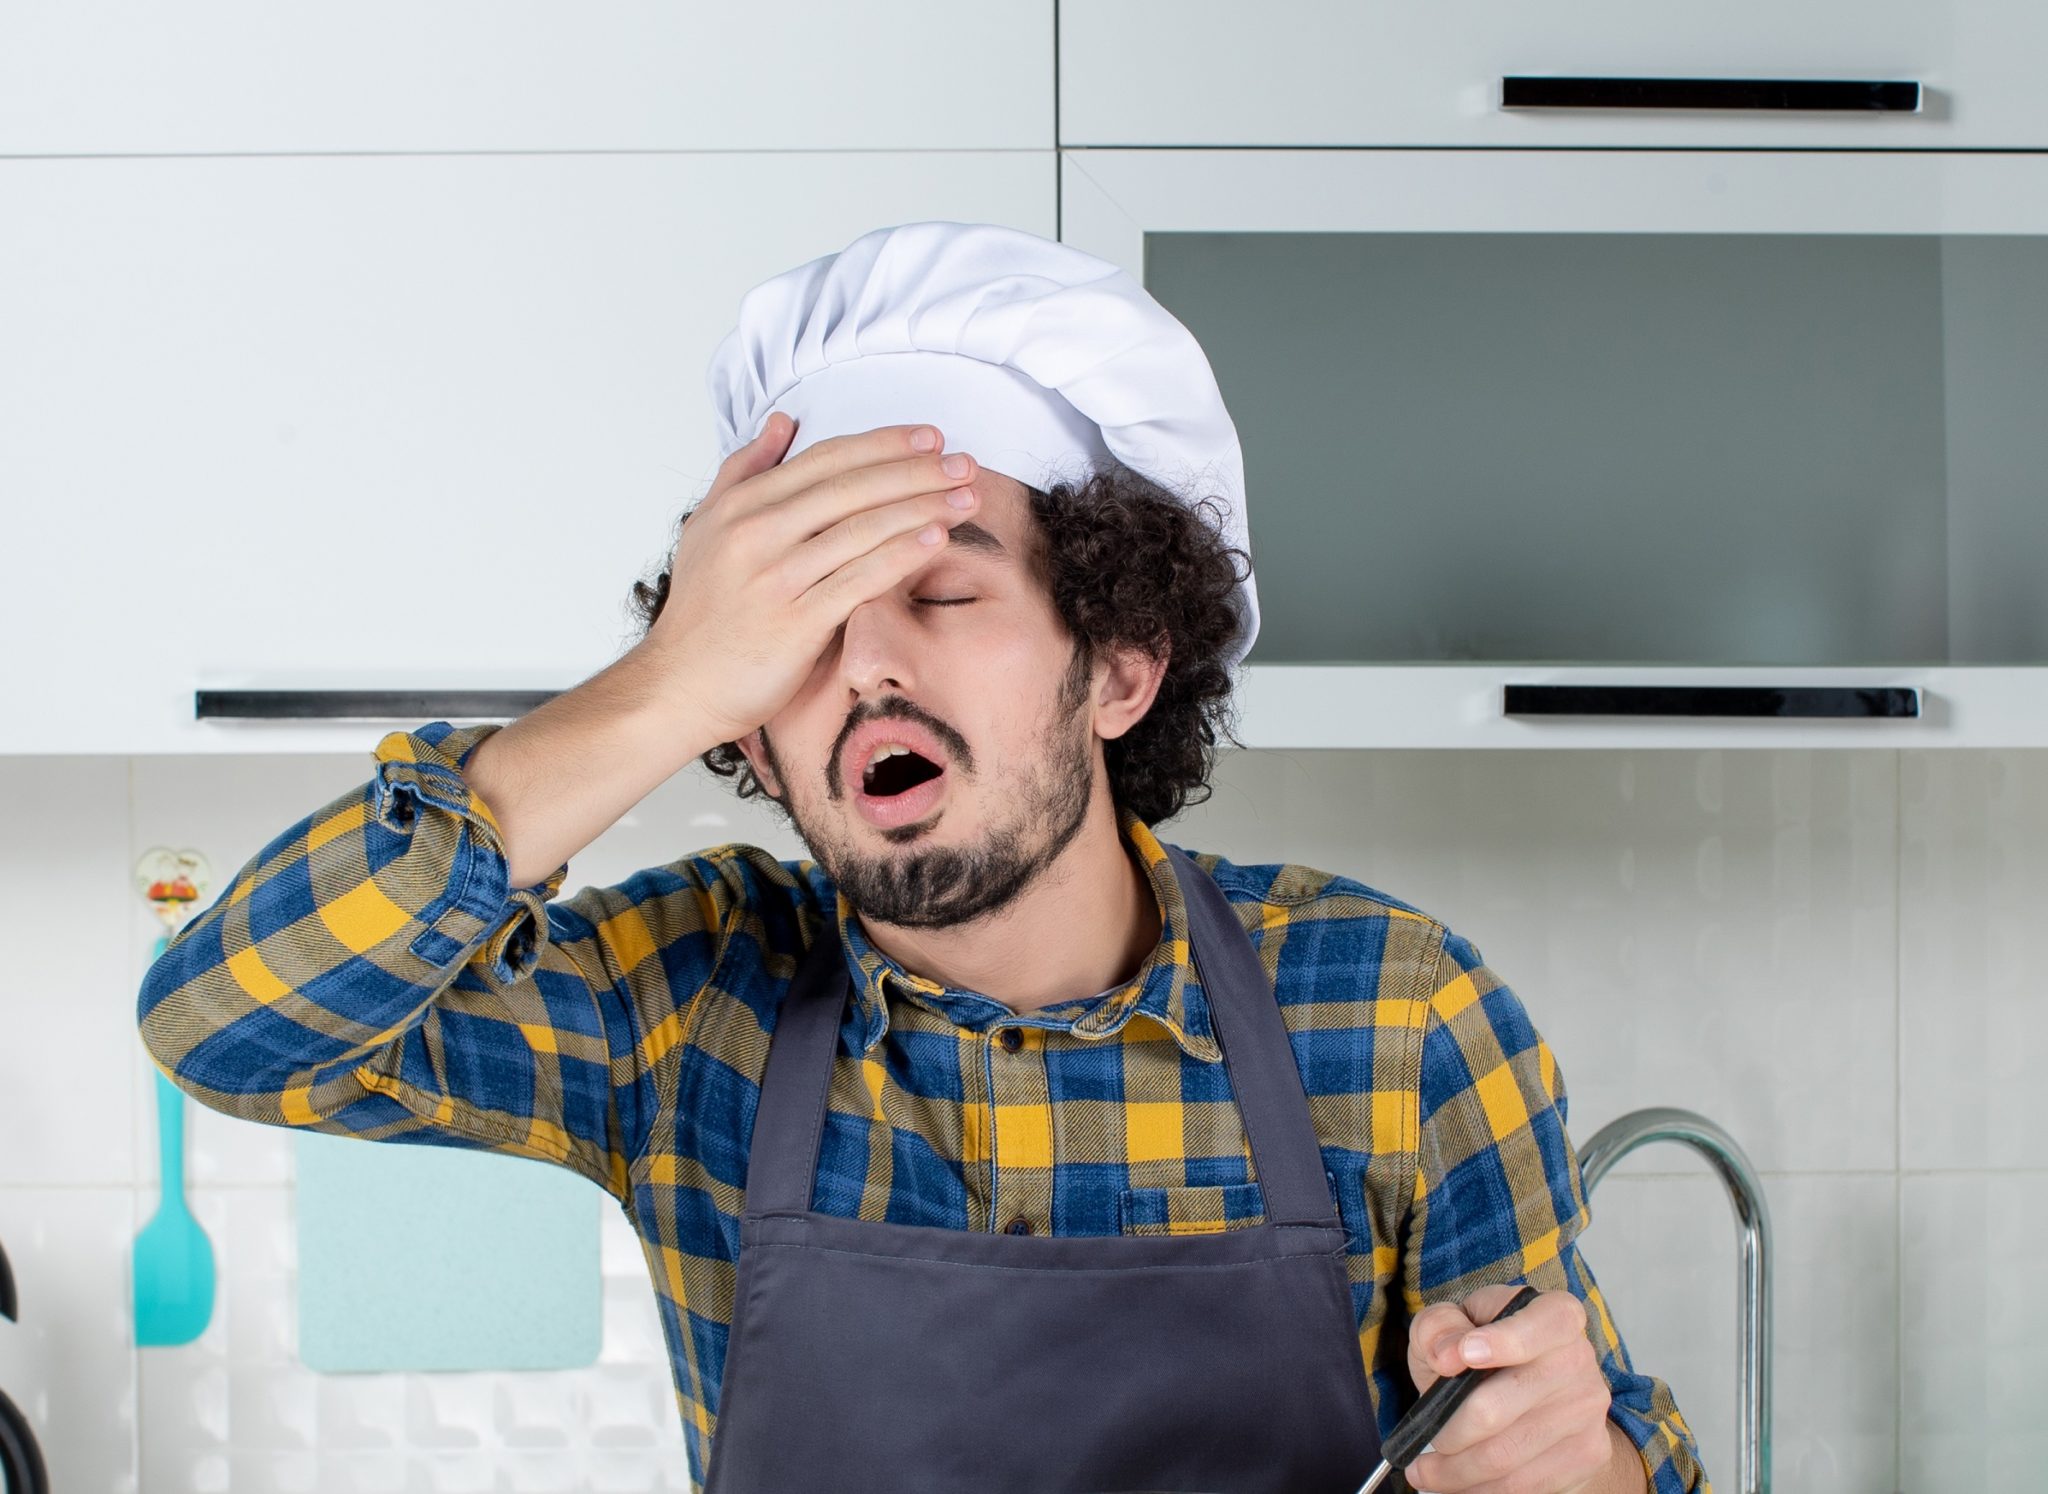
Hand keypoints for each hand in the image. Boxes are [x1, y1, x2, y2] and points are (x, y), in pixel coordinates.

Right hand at [643, 415, 981, 744]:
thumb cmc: (700, 613)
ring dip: (921, 508)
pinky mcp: (794, 622)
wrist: (678, 687)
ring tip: (965, 498)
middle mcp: (756, 533)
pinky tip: (935, 540)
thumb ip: (744, 470)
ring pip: (861, 528)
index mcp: (741, 506)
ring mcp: (775, 577)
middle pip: (851, 487)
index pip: (825, 460)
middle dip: (916, 470)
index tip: (929, 437)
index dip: (883, 444)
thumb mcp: (705, 527)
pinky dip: (899, 556)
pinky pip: (858, 580)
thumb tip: (781, 422)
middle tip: (964, 463)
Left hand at [1401, 1285, 1623, 1493]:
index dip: (1500, 1343)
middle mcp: (1578, 1360)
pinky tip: (1457, 1484)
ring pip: (1507, 1456)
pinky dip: (1481, 1490)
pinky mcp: (1588, 1453)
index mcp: (1554, 1315)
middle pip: (1500, 1407)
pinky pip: (1526, 1485)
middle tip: (1421, 1442)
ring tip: (1425, 1472)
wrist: (1539, 1389)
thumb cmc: (1485, 1347)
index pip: (1539, 1326)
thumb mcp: (1455, 1322)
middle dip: (1448, 1431)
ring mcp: (1587, 1411)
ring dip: (1455, 1472)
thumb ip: (1441, 1326)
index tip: (1456, 1358)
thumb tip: (1446, 1355)